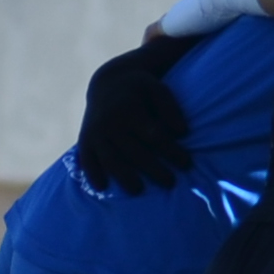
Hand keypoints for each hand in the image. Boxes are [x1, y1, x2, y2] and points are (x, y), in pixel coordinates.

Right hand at [72, 38, 191, 192]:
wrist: (107, 83)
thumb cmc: (139, 89)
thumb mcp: (157, 89)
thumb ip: (170, 108)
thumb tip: (182, 132)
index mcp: (130, 109)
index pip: (154, 136)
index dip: (171, 151)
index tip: (187, 163)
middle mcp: (110, 123)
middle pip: (134, 152)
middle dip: (154, 170)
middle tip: (171, 183)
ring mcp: (96, 133)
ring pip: (110, 159)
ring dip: (124, 177)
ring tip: (139, 191)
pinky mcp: (85, 141)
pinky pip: (87, 160)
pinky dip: (92, 174)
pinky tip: (102, 187)